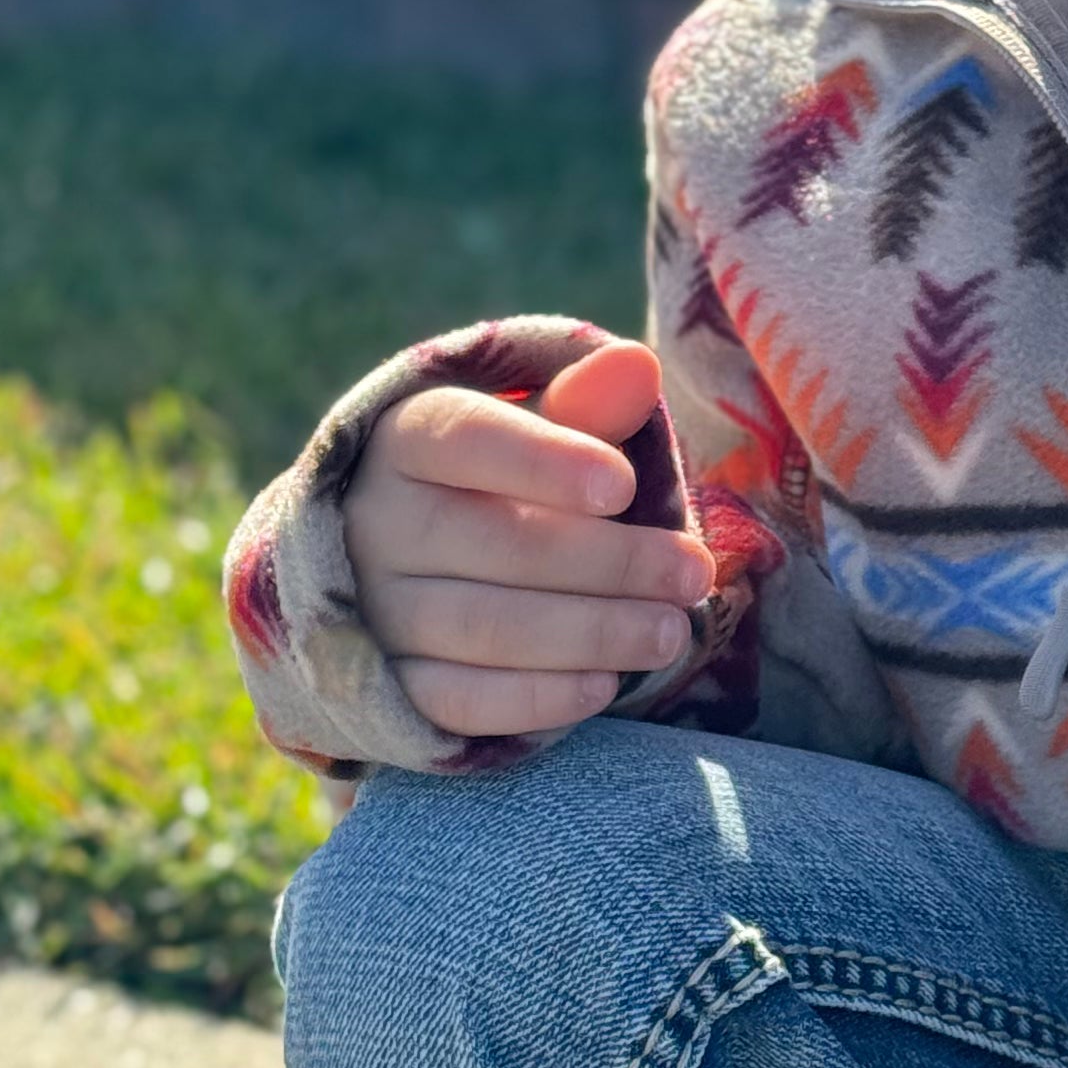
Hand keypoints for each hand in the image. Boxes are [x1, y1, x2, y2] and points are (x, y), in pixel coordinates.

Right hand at [345, 338, 715, 740]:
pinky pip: (458, 700)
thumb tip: (637, 367)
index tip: (622, 485)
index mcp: (408, 438)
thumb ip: (585, 403)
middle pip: (497, 542)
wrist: (409, 565)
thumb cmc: (499, 479)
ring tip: (671, 633)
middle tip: (693, 574)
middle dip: (609, 562)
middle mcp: (376, 522)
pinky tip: (602, 686)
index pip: (467, 438)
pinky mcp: (386, 687)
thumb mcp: (534, 428)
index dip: (544, 460)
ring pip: (484, 627)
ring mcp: (373, 608)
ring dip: (590, 633)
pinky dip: (533, 699)